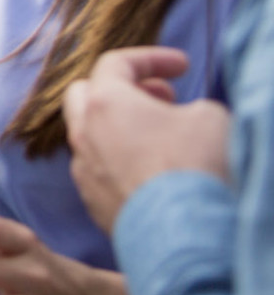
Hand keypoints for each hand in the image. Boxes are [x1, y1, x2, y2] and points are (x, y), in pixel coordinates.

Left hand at [65, 47, 228, 231]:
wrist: (182, 235)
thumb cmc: (194, 167)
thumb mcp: (210, 117)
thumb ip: (189, 107)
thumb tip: (182, 120)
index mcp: (104, 102)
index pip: (115, 63)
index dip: (151, 58)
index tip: (182, 67)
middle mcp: (83, 133)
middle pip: (86, 94)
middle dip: (121, 89)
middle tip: (160, 97)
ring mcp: (83, 172)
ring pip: (90, 136)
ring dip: (120, 128)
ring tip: (161, 137)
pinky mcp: (92, 205)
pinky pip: (99, 172)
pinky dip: (120, 162)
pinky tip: (151, 174)